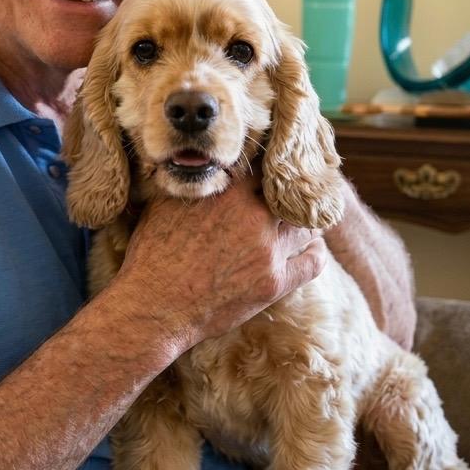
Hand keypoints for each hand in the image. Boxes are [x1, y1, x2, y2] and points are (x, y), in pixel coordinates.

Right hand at [114, 175, 326, 352]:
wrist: (155, 307)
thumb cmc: (153, 256)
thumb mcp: (164, 205)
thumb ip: (193, 183)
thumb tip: (197, 163)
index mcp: (228, 192)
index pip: (262, 166)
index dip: (264, 170)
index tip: (266, 173)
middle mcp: (252, 216)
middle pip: (287, 195)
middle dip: (286, 194)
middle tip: (288, 196)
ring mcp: (267, 250)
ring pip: (303, 226)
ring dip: (302, 222)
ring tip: (301, 221)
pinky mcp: (275, 283)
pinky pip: (313, 262)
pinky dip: (316, 251)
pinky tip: (314, 247)